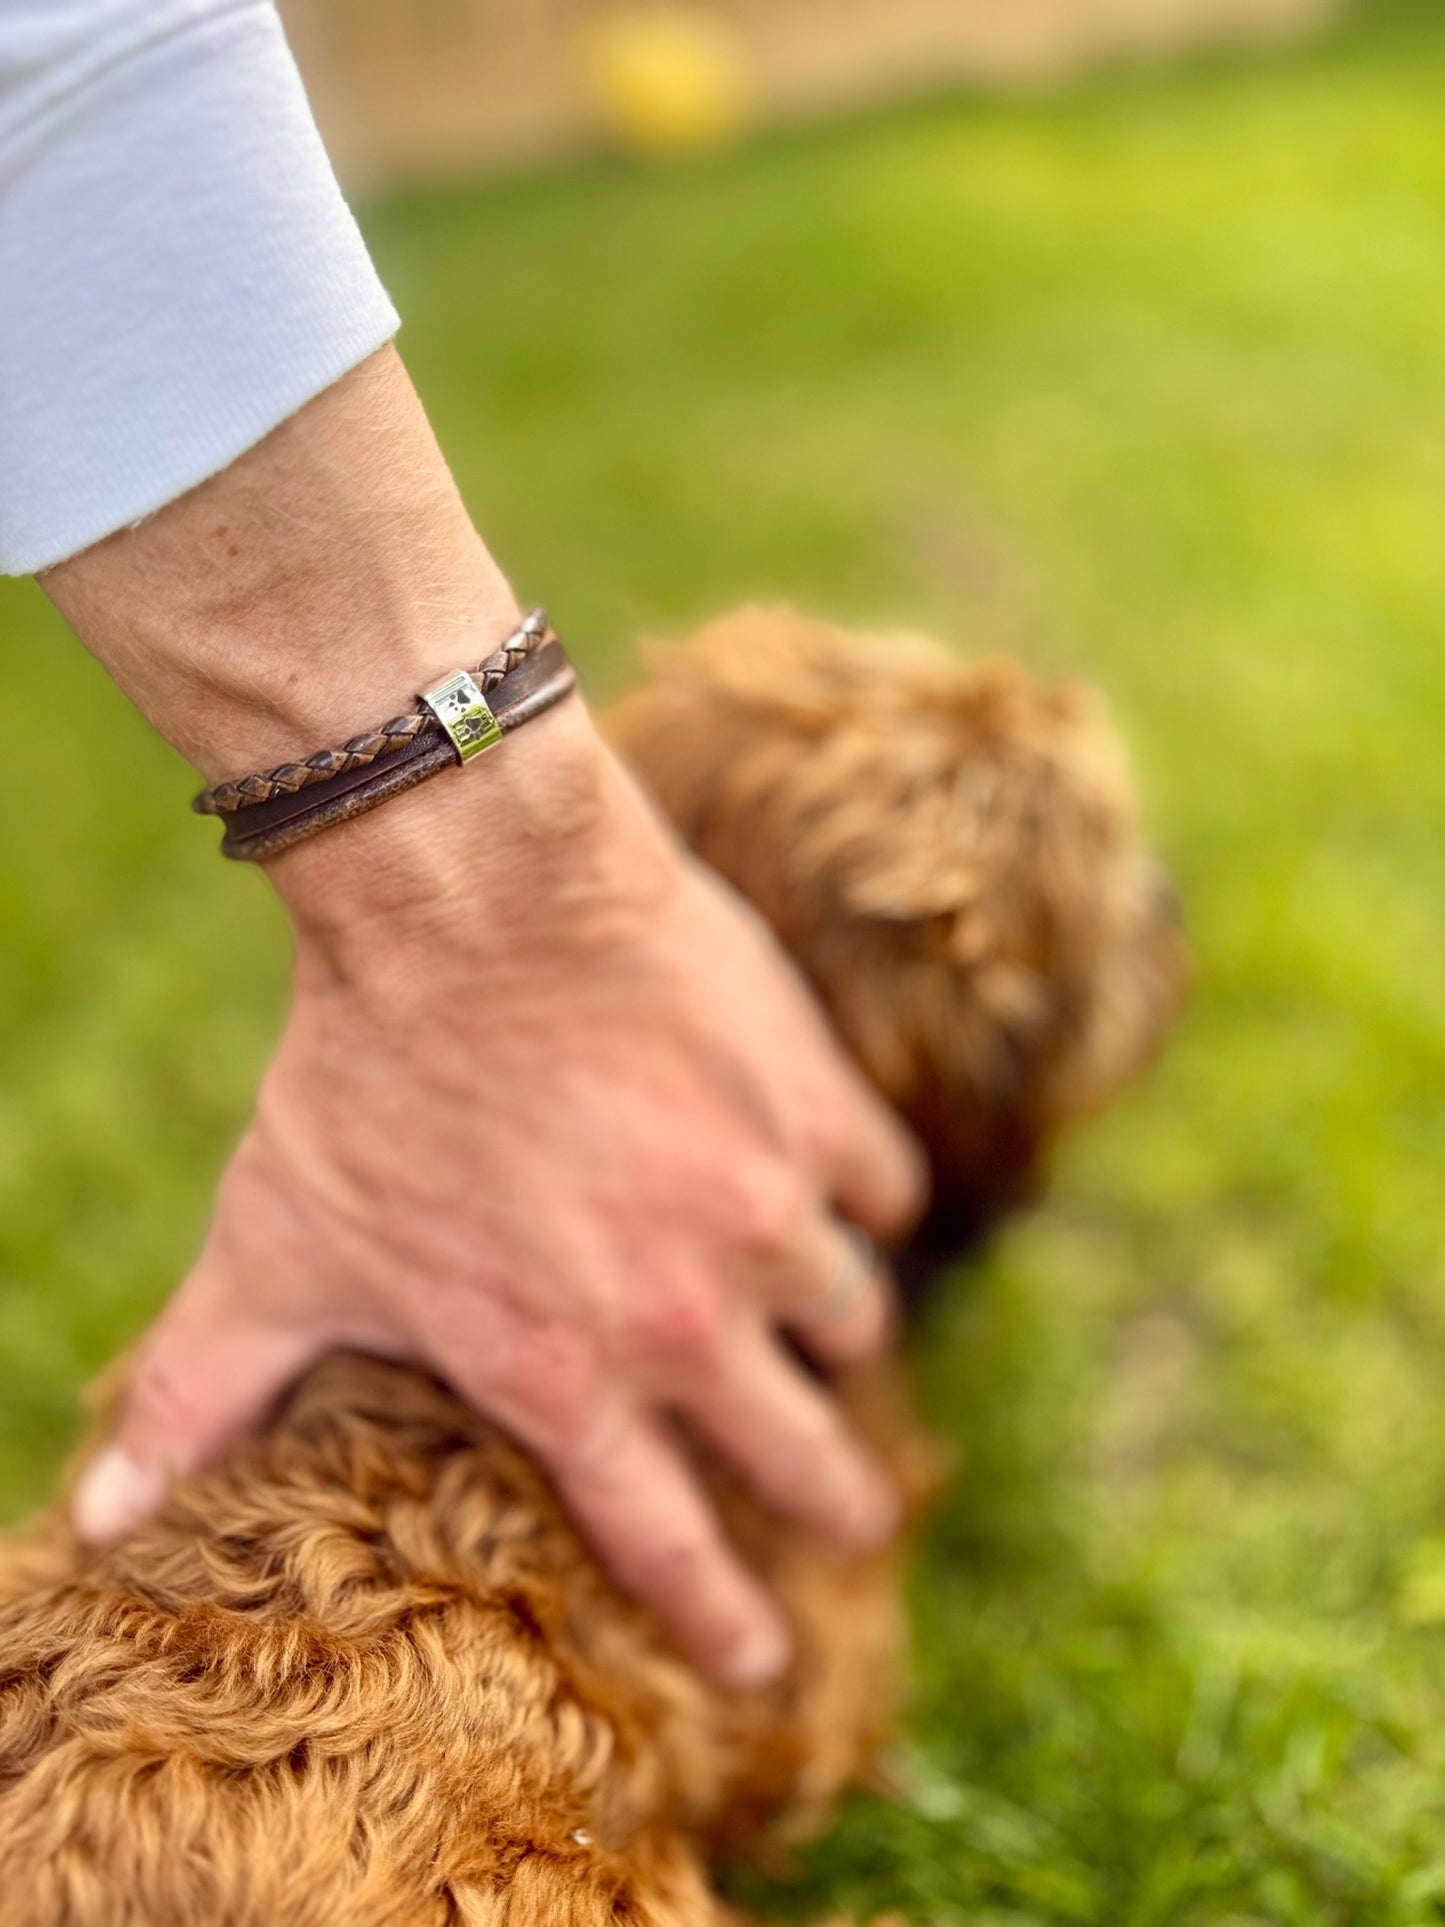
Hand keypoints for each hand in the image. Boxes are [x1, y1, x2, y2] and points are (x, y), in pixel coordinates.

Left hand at [71, 699, 922, 1684]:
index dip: (719, 1618)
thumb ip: (197, 1391)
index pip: (665, 1541)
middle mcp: (686, 1317)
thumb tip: (96, 1517)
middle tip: (862, 1526)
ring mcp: (765, 1211)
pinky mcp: (812, 1108)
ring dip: (835, 1330)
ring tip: (826, 1323)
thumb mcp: (273, 1248)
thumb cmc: (364, 1079)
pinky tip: (837, 1183)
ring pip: (851, 1316)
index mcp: (564, 1374)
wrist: (470, 903)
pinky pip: (880, 1187)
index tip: (761, 1666)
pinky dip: (863, 1194)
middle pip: (805, 1458)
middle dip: (838, 1507)